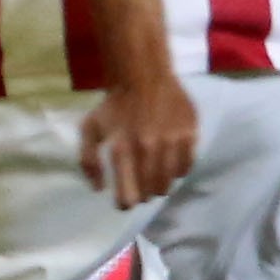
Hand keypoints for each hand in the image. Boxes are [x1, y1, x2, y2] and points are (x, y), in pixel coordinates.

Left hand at [79, 70, 199, 206]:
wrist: (142, 76)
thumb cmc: (113, 106)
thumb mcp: (89, 129)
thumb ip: (89, 161)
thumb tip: (98, 189)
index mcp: (121, 150)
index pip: (127, 195)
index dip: (124, 203)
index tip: (123, 201)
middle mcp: (148, 149)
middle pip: (150, 192)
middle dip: (142, 194)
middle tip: (138, 187)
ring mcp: (172, 142)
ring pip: (169, 183)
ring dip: (159, 184)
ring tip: (153, 176)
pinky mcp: (190, 135)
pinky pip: (186, 167)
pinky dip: (176, 170)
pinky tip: (168, 161)